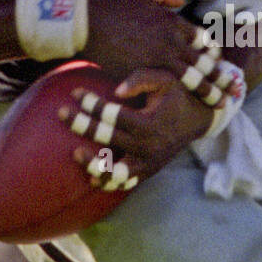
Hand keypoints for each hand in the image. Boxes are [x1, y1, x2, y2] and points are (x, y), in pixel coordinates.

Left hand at [60, 68, 212, 184]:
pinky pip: (125, 182)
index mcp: (149, 123)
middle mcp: (147, 146)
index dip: (91, 103)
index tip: (75, 92)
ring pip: (114, 171)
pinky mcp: (148, 171)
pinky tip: (91, 177)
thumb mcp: (166, 79)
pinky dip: (108, 182)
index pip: (113, 114)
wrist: (200, 120)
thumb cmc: (178, 95)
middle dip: (81, 124)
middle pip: (106, 138)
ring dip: (92, 164)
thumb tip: (117, 91)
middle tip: (61, 113)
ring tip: (75, 153)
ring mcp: (148, 162)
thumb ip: (142, 79)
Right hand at [83, 0, 227, 105]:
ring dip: (209, 91)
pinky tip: (190, 107)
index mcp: (172, 22)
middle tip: (234, 89)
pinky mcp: (144, 74)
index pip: (203, 39)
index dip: (213, 52)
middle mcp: (171, 42)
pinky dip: (182, 98)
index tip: (220, 61)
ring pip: (192, 78)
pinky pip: (167, 88)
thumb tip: (181, 0)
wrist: (87, 23)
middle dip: (221, 77)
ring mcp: (158, 59)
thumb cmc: (112, 5)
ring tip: (222, 103)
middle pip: (204, 62)